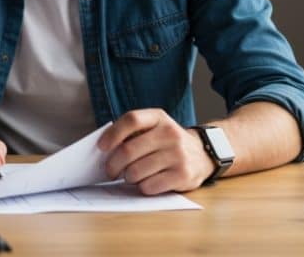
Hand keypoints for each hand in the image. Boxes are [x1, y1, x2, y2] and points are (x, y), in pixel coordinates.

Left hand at [97, 109, 214, 194]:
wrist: (202, 154)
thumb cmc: (166, 143)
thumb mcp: (153, 129)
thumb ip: (131, 134)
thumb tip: (103, 152)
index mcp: (159, 117)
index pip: (131, 120)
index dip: (113, 134)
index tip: (101, 147)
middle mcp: (170, 133)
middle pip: (129, 150)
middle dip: (113, 164)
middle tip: (110, 171)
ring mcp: (178, 154)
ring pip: (136, 171)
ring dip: (128, 177)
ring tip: (131, 176)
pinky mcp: (183, 175)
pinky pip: (149, 186)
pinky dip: (142, 187)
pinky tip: (146, 182)